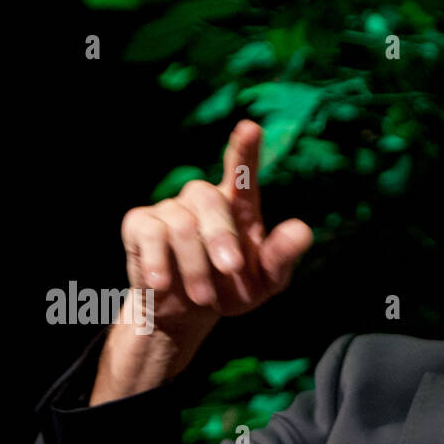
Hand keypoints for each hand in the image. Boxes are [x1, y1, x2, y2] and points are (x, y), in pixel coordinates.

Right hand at [119, 119, 312, 336]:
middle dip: (220, 237)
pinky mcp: (140, 224)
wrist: (187, 314)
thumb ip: (282, 256)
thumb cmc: (232, 291)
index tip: (250, 128)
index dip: (244, 149)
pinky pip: (150, 233)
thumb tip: (303, 230)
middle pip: (209, 198)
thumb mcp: (265, 282)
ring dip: (195, 265)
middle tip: (230, 269)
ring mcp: (170, 209)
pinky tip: (163, 283)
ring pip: (181, 223)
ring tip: (204, 297)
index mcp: (239, 208)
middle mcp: (204, 200)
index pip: (242, 172)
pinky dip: (159, 262)